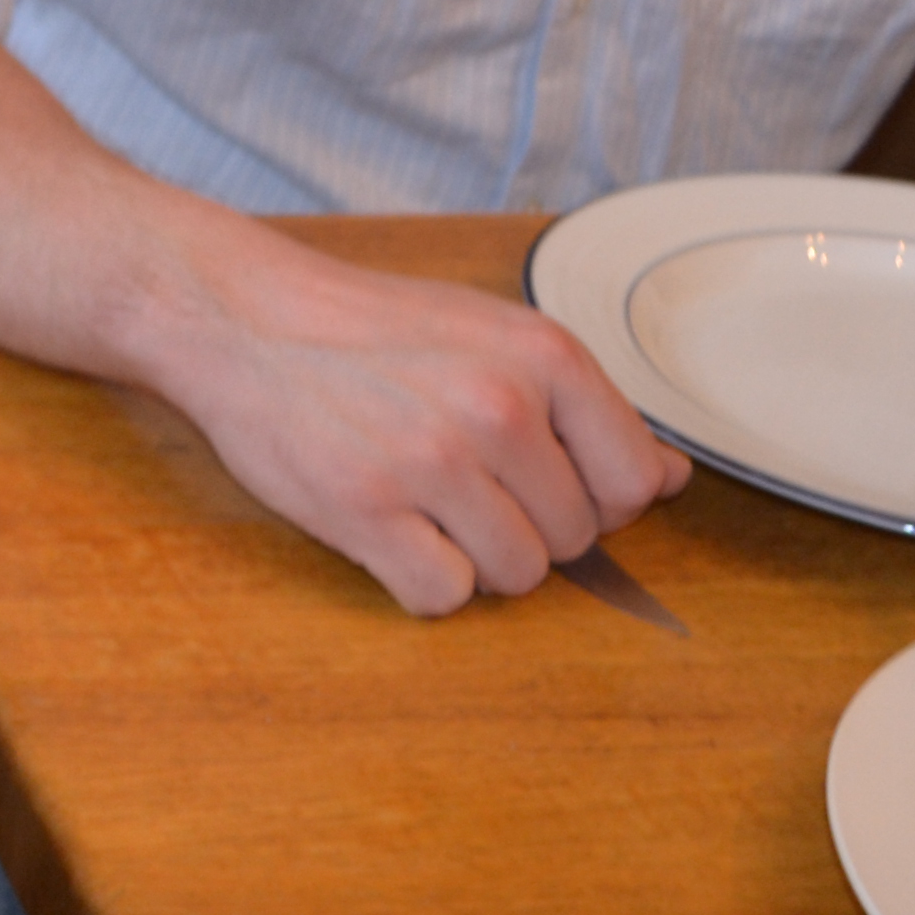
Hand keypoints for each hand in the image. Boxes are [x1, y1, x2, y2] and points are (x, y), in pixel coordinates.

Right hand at [149, 241, 688, 616]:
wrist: (243, 318)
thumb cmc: (368, 329)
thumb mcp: (490, 332)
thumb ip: (579, 405)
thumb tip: (671, 481)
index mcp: (543, 357)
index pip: (636, 482)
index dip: (597, 498)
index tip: (542, 479)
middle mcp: (498, 407)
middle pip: (575, 539)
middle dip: (528, 527)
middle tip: (457, 482)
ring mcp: (432, 463)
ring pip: (516, 576)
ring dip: (475, 559)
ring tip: (421, 504)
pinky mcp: (365, 511)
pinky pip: (443, 596)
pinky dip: (419, 579)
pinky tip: (387, 530)